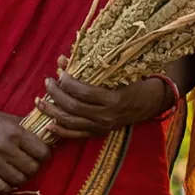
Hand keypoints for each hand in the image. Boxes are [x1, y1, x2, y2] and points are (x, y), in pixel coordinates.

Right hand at [0, 89, 51, 194]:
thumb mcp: (9, 118)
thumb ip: (27, 128)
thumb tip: (48, 135)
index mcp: (15, 132)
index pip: (42, 152)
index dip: (45, 156)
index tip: (41, 156)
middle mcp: (5, 147)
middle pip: (32, 168)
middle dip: (34, 168)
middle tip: (29, 165)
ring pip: (19, 179)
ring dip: (21, 178)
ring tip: (18, 173)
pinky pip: (1, 187)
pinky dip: (7, 188)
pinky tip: (6, 181)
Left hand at [36, 73, 173, 139]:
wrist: (154, 101)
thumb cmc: (138, 81)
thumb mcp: (120, 71)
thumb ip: (90, 66)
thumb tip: (62, 59)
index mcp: (113, 99)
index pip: (82, 92)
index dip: (67, 82)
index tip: (60, 72)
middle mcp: (106, 116)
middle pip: (72, 106)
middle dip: (55, 94)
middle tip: (47, 82)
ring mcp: (103, 126)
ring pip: (70, 121)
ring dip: (52, 111)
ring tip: (40, 101)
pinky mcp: (101, 132)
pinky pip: (77, 135)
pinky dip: (61, 132)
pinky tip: (49, 125)